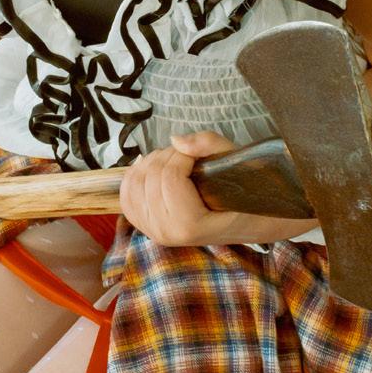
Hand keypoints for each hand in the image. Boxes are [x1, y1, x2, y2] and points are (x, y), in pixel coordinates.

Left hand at [118, 130, 242, 246]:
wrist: (245, 222)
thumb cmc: (243, 195)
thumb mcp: (236, 163)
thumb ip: (208, 145)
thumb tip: (176, 140)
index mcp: (190, 226)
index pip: (170, 178)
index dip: (182, 157)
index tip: (198, 155)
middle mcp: (167, 233)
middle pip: (150, 177)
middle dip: (167, 156)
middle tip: (186, 155)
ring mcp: (152, 231)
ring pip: (134, 182)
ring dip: (152, 163)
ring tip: (172, 161)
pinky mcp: (144, 224)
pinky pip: (126, 194)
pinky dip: (135, 174)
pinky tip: (152, 168)